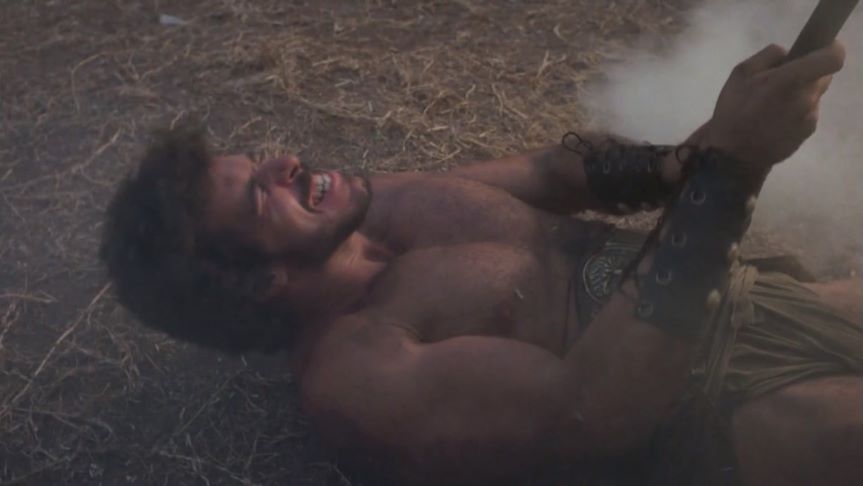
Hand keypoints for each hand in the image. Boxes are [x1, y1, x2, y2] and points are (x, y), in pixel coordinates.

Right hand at [698, 41, 844, 170]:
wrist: (734, 156)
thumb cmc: (733, 112)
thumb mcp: (740, 74)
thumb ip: (768, 56)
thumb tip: (787, 54)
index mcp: (791, 79)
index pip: (833, 57)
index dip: (832, 48)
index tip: (820, 48)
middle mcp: (807, 97)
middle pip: (823, 75)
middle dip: (808, 74)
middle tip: (784, 82)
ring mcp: (811, 116)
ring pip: (814, 95)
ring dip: (800, 95)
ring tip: (774, 107)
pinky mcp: (809, 131)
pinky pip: (808, 113)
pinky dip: (797, 112)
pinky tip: (776, 122)